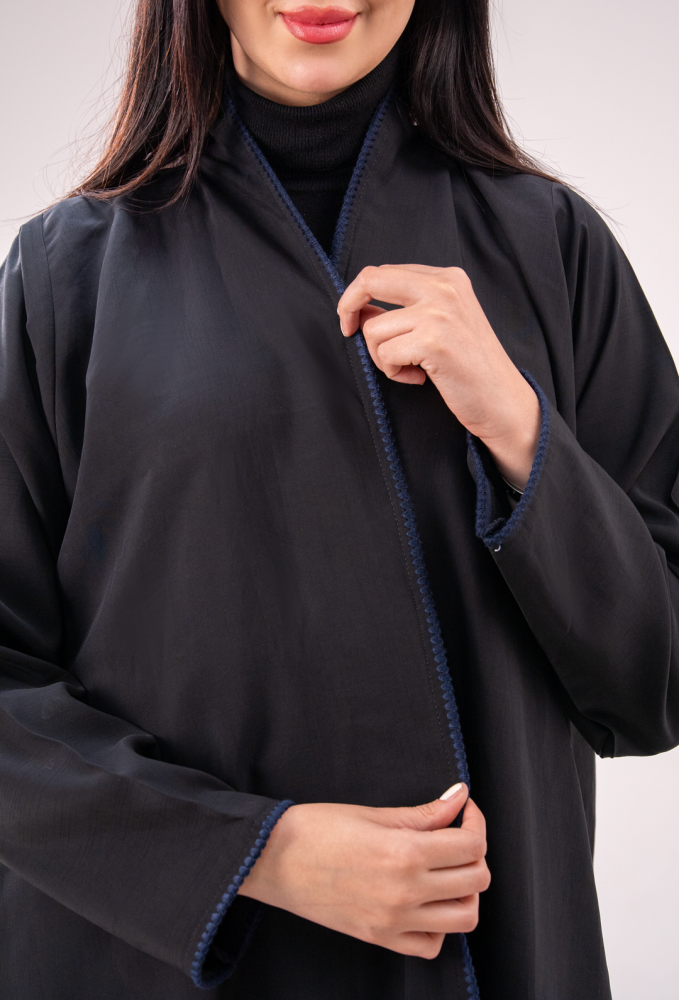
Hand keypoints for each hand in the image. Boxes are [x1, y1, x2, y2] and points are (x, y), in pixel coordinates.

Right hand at [239, 783, 489, 958]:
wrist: (271, 859)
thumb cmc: (315, 828)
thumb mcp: (373, 813)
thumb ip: (423, 813)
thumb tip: (458, 798)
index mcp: (404, 854)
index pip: (471, 845)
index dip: (475, 821)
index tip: (463, 809)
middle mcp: (405, 893)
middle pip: (476, 880)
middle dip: (474, 852)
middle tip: (455, 834)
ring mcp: (394, 921)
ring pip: (464, 917)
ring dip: (466, 891)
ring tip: (447, 869)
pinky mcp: (380, 938)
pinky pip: (431, 944)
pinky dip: (440, 925)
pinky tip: (426, 900)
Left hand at [337, 264, 540, 489]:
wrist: (502, 400)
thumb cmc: (469, 367)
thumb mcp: (441, 324)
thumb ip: (407, 308)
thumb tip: (358, 308)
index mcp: (447, 277)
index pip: (384, 271)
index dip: (359, 294)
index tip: (353, 319)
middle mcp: (444, 287)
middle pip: (371, 279)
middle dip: (348, 307)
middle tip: (347, 331)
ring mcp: (440, 312)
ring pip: (374, 328)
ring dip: (382, 356)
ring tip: (411, 368)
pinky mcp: (434, 340)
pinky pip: (385, 354)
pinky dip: (394, 372)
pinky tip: (420, 378)